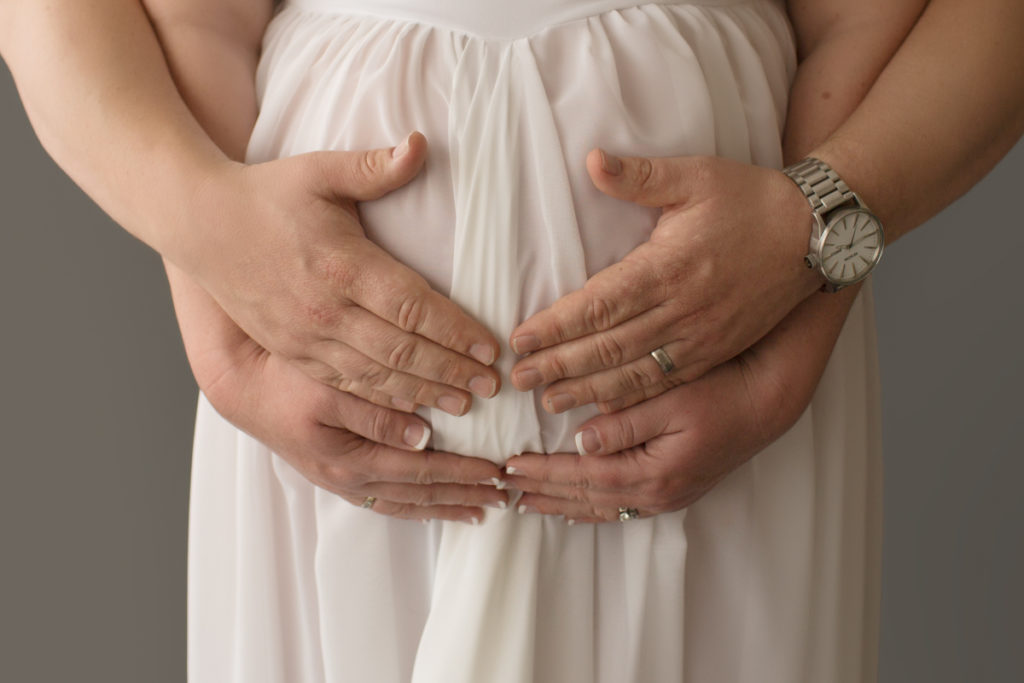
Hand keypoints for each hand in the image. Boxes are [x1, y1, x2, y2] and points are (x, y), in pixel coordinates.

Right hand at [186, 133, 500, 415]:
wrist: (199, 224)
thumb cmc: (266, 194)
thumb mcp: (319, 171)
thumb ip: (374, 167)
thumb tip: (422, 144)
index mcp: (342, 265)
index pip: (412, 307)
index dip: (455, 331)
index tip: (490, 346)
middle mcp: (326, 309)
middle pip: (401, 350)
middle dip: (451, 370)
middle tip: (491, 385)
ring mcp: (305, 337)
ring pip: (375, 375)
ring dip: (423, 392)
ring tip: (463, 404)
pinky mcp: (291, 352)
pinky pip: (344, 384)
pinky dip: (381, 400)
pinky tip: (409, 410)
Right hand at [197, 329, 509, 522]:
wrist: (244, 389)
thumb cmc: (286, 382)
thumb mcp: (330, 390)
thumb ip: (376, 413)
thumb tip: (422, 435)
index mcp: (351, 460)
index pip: (423, 471)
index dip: (463, 472)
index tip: (497, 472)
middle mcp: (349, 480)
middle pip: (420, 495)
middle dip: (464, 496)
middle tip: (503, 497)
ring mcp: (342, 482)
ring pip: (405, 504)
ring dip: (445, 507)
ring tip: (480, 511)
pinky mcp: (338, 476)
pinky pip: (387, 502)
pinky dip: (417, 506)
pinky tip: (434, 505)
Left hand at [504, 290, 853, 521]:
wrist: (767, 405)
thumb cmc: (721, 395)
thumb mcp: (671, 401)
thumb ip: (624, 424)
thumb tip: (581, 439)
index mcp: (653, 472)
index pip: (583, 476)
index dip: (544, 472)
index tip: (510, 466)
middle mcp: (658, 493)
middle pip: (586, 498)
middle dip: (543, 493)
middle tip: (505, 490)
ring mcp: (667, 496)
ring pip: (602, 507)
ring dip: (562, 505)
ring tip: (529, 504)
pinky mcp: (674, 489)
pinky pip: (621, 506)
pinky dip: (592, 507)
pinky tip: (576, 508)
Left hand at [509, 151, 820, 413]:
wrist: (815, 234)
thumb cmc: (751, 199)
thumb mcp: (696, 175)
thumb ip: (640, 175)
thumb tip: (591, 160)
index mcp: (668, 267)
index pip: (598, 304)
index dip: (556, 326)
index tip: (520, 338)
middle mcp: (682, 310)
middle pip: (608, 346)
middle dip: (559, 365)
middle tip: (518, 378)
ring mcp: (701, 337)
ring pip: (634, 372)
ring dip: (587, 389)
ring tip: (549, 402)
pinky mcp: (716, 351)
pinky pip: (667, 382)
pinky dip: (632, 398)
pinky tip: (604, 408)